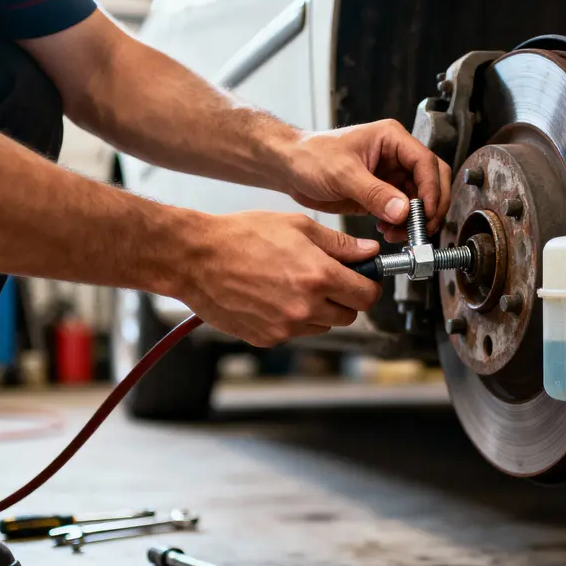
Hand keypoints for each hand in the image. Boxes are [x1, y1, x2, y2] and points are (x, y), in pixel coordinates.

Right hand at [178, 211, 382, 346]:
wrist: (196, 258)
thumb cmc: (242, 237)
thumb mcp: (297, 227)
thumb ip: (339, 245)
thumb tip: (369, 252)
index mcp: (319, 277)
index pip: (367, 295)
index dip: (368, 285)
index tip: (363, 279)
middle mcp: (306, 307)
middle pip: (349, 315)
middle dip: (345, 298)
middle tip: (327, 279)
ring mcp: (286, 327)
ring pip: (323, 325)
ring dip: (319, 310)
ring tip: (293, 284)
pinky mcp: (267, 338)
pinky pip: (295, 332)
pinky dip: (292, 319)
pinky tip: (274, 296)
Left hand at [280, 120, 451, 242]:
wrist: (291, 168)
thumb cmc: (311, 156)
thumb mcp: (342, 174)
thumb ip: (374, 193)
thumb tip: (403, 211)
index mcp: (392, 139)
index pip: (426, 163)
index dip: (431, 189)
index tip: (425, 213)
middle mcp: (396, 156)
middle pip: (432, 180)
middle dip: (430, 206)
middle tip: (422, 228)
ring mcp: (391, 176)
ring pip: (420, 199)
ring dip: (415, 220)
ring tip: (398, 234)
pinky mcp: (383, 194)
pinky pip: (403, 211)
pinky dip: (401, 224)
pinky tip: (388, 232)